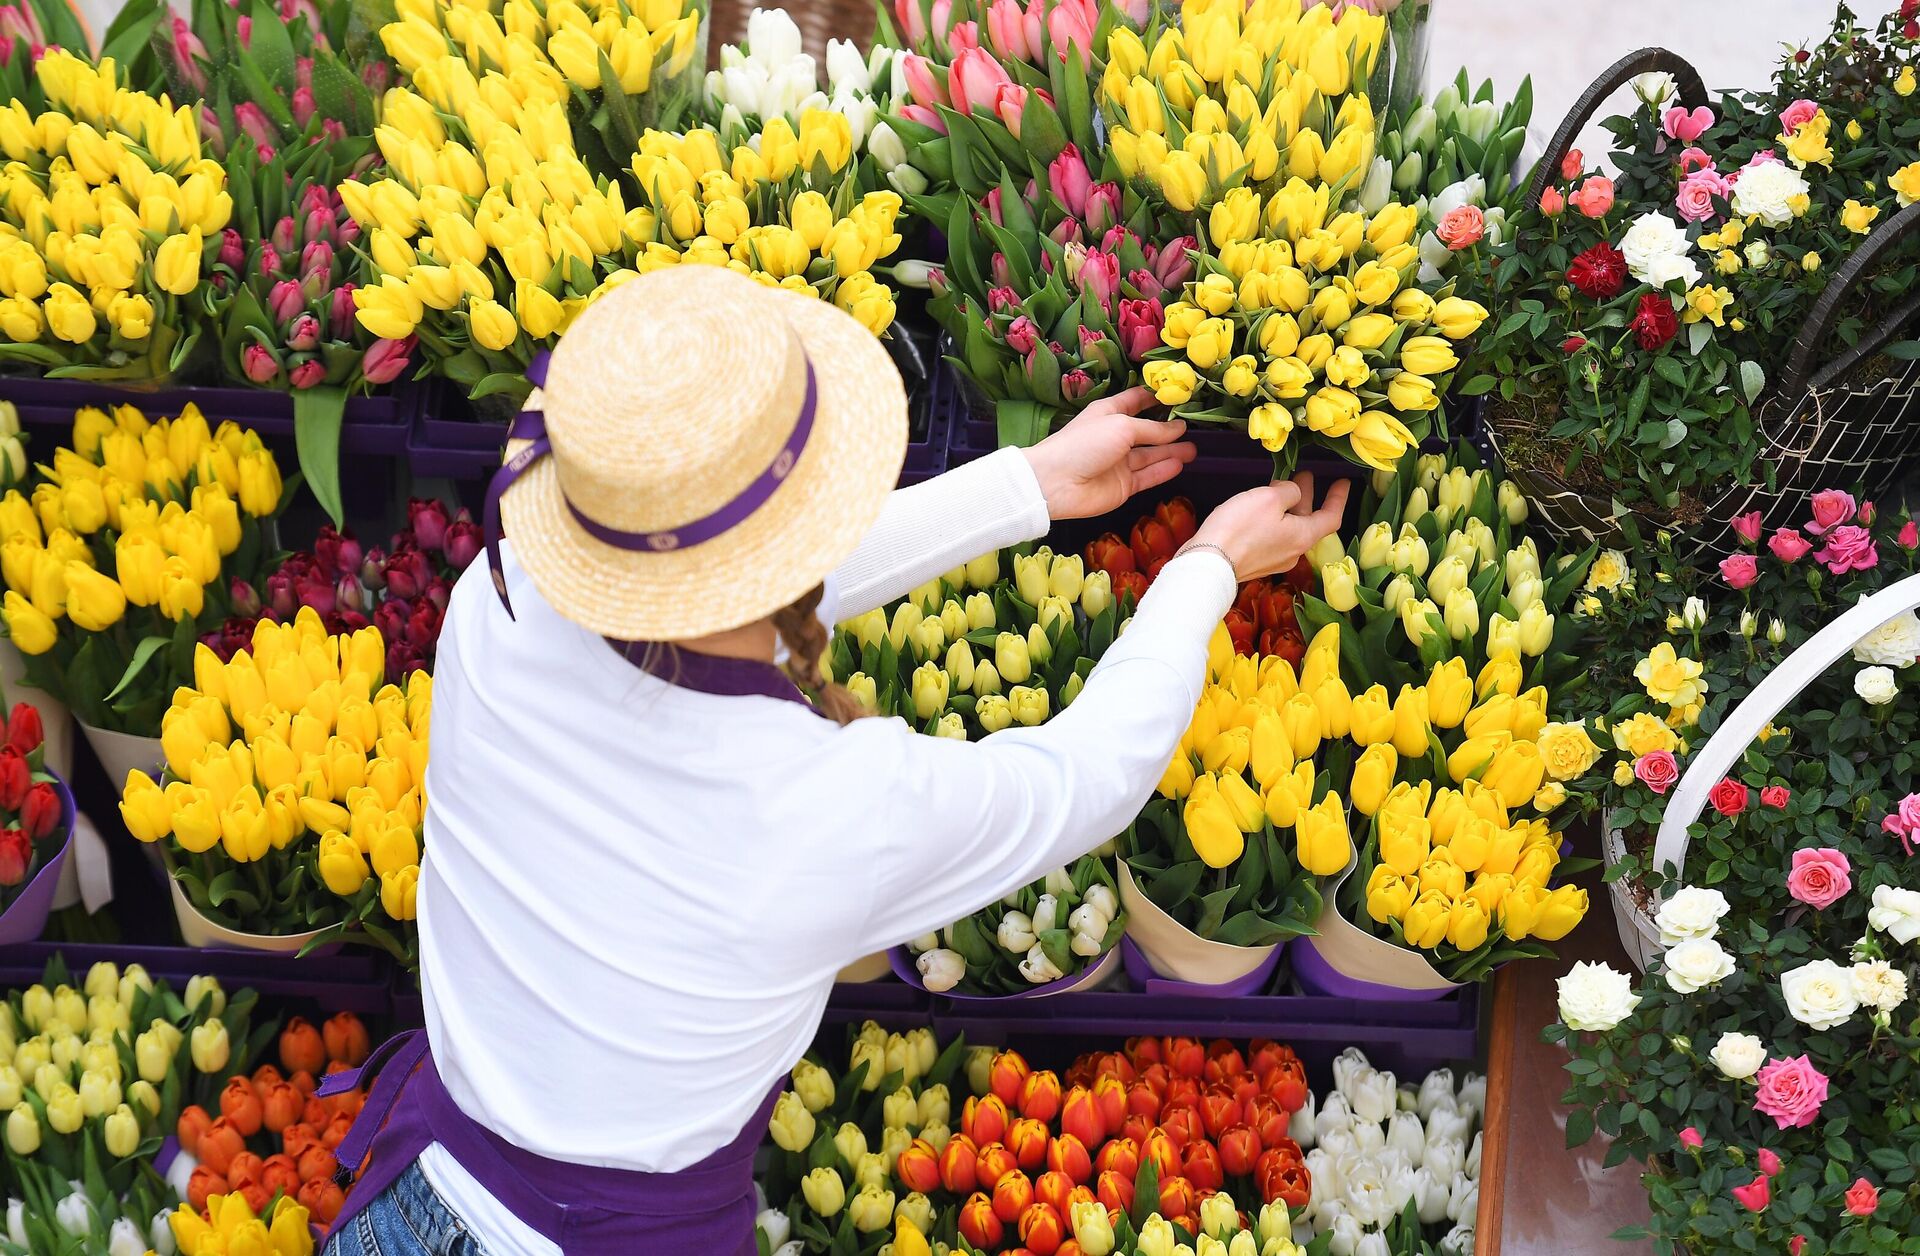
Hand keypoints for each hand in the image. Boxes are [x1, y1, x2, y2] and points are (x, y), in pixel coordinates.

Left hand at [1022, 388, 1196, 519]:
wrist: (1057, 483)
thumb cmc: (1085, 444)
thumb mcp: (1122, 426)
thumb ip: (1152, 429)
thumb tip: (1178, 428)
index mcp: (1109, 413)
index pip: (1136, 401)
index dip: (1156, 397)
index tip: (1180, 394)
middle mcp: (1115, 436)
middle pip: (1147, 431)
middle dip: (1169, 429)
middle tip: (1194, 426)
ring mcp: (1119, 463)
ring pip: (1150, 455)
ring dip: (1172, 451)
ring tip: (1195, 449)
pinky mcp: (1122, 486)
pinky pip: (1148, 476)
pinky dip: (1163, 470)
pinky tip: (1180, 464)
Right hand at [1189, 473, 1350, 581]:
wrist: (1208, 564)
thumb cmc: (1241, 528)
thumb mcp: (1269, 498)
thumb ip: (1289, 491)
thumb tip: (1291, 494)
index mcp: (1303, 537)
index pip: (1331, 517)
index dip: (1339, 498)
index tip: (1343, 482)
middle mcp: (1293, 552)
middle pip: (1307, 522)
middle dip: (1307, 497)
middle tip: (1304, 475)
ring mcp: (1273, 560)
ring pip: (1289, 528)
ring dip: (1288, 507)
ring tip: (1279, 486)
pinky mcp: (1255, 563)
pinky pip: (1272, 537)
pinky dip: (1274, 519)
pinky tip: (1260, 509)